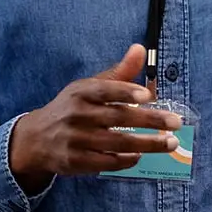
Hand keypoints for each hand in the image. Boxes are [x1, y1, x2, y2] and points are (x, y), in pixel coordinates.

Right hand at [8, 44, 182, 192]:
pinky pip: (107, 162)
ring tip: (171, 143)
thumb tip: (140, 48)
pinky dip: (127, 159)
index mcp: (81, 92)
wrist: (36, 139)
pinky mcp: (76, 162)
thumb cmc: (72, 108)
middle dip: (149, 120)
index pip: (104, 90)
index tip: (148, 95)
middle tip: (176, 122)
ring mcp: (75, 140)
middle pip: (117, 117)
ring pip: (116, 143)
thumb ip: (119, 72)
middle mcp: (77, 115)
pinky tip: (142, 155)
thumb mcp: (89, 87)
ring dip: (147, 143)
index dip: (126, 91)